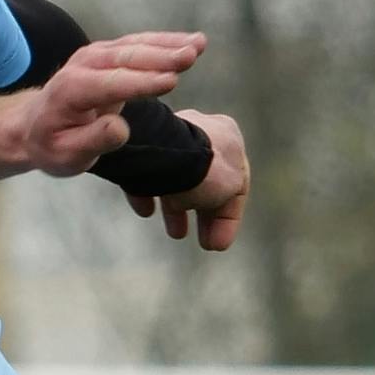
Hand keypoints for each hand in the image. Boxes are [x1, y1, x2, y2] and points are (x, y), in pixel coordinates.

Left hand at [5, 30, 208, 177]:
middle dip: (161, 56)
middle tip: (192, 55)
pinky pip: (140, 44)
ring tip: (200, 44)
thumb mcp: (66, 156)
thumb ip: (92, 142)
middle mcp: (83, 65)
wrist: (34, 125)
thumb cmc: (52, 145)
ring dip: (169, 44)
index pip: (111, 84)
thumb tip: (120, 129)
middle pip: (126, 58)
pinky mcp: (108, 54)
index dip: (141, 82)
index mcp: (72, 90)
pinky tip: (191, 42)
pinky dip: (166, 42)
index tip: (171, 80)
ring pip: (136, 46)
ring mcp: (96, 55)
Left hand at [131, 111, 249, 251]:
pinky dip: (146, 195)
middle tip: (203, 242)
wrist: (159, 154)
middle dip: (204, 214)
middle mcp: (198, 130)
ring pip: (174, 178)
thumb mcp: (230, 189)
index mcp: (228, 135)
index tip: (219, 244)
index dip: (229, 218)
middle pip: (204, 180)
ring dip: (176, 209)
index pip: (236, 181)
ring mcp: (167, 138)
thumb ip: (225, 198)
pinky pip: (144, 174)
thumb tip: (208, 207)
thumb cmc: (203, 169)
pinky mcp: (138, 148)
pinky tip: (146, 211)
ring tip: (176, 234)